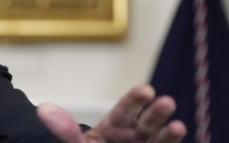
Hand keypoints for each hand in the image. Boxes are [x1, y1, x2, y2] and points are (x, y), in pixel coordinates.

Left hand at [37, 85, 185, 142]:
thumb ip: (65, 130)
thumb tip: (44, 109)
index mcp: (115, 127)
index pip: (125, 110)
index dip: (135, 99)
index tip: (145, 90)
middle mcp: (134, 138)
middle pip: (147, 124)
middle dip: (156, 112)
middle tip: (165, 101)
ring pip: (160, 141)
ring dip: (170, 134)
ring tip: (178, 127)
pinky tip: (184, 139)